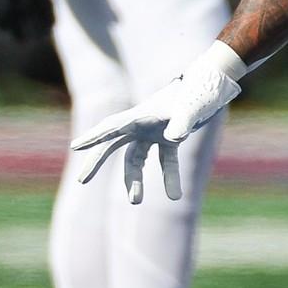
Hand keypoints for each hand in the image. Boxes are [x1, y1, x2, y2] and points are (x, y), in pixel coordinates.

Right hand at [70, 41, 246, 202]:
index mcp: (140, 115)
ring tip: (135, 201)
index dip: (93, 137)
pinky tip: (175, 196)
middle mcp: (142, 124)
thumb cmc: (197, 93)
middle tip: (82, 181)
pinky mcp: (169, 138)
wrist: (212, 86)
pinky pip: (165, 161)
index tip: (75, 147)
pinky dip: (169, 177)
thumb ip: (182, 122)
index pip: (111, 127)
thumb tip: (175, 138)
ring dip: (135, 179)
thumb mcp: (190, 107)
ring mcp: (154, 132)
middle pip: (112, 145)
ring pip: (136, 159)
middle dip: (96, 162)